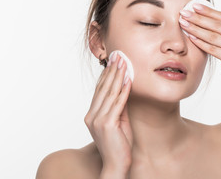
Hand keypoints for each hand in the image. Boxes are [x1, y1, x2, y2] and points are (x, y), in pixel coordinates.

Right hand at [84, 53, 132, 171]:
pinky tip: (128, 80)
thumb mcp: (118, 122)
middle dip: (112, 71)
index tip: (113, 62)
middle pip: (103, 88)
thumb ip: (119, 107)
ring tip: (123, 62)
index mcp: (92, 115)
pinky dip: (123, 90)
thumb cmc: (119, 145)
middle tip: (118, 56)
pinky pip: (117, 103)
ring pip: (109, 93)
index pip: (99, 90)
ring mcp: (97, 120)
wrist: (116, 165)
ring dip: (118, 76)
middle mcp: (92, 115)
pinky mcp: (107, 124)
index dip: (106, 75)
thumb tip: (124, 90)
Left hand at [179, 3, 220, 100]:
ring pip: (213, 35)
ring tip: (184, 23)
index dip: (209, 11)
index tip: (195, 6)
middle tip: (184, 12)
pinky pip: (213, 49)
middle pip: (218, 24)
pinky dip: (200, 42)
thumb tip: (211, 23)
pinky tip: (191, 37)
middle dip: (199, 17)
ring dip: (196, 28)